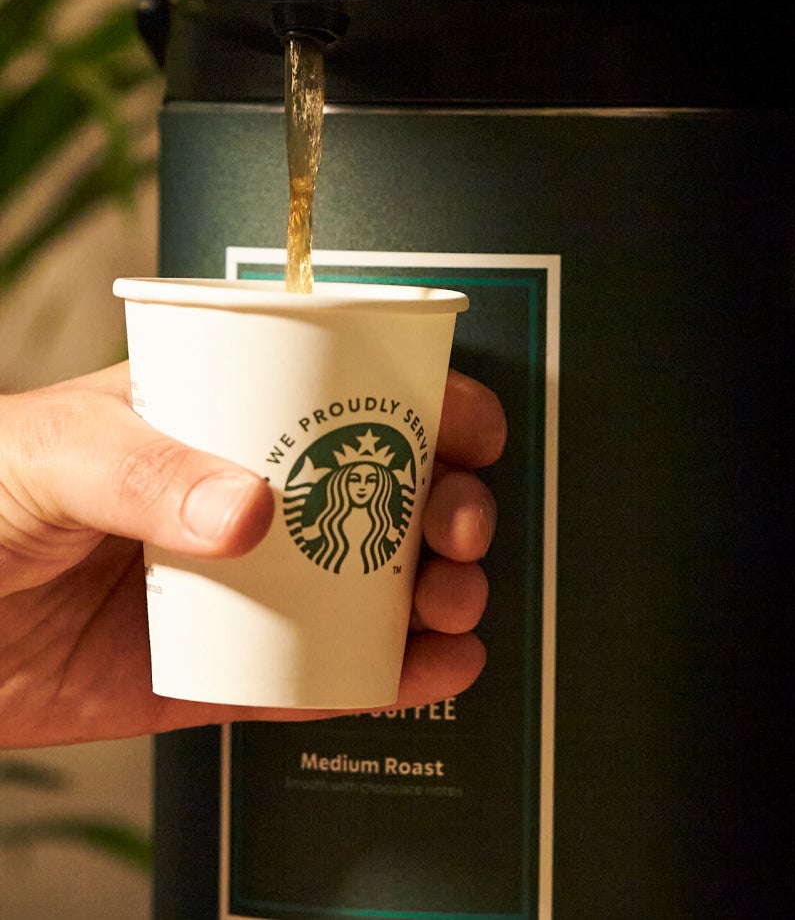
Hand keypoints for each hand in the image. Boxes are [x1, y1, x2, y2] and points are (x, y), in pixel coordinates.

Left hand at [0, 362, 504, 746]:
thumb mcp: (52, 451)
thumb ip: (144, 469)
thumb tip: (250, 511)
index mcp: (222, 418)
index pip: (348, 392)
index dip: (427, 403)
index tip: (468, 427)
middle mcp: (249, 498)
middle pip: (385, 490)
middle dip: (451, 503)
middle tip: (458, 526)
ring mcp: (244, 588)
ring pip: (373, 584)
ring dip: (437, 588)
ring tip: (452, 600)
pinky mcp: (220, 675)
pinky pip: (321, 678)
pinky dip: (390, 677)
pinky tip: (435, 668)